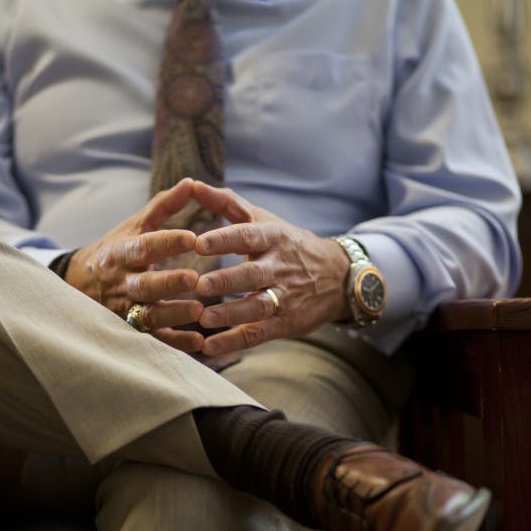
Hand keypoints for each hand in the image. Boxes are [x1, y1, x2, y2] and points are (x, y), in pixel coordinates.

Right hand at [65, 178, 205, 351]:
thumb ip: (163, 207)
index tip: (192, 238)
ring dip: (173, 314)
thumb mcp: (134, 225)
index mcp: (122, 252)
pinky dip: (175, 343)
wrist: (78, 284)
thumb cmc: (117, 250)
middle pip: (145, 285)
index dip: (167, 243)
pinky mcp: (131, 330)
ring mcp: (125, 309)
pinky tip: (198, 342)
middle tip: (195, 279)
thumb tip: (191, 182)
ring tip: (199, 311)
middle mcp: (122, 282)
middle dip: (169, 282)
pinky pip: (153, 340)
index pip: (144, 247)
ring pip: (148, 316)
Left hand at [190, 181, 352, 355]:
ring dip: (230, 314)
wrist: (338, 277)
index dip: (224, 240)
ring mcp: (284, 297)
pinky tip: (209, 346)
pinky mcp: (284, 323)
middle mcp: (279, 267)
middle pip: (252, 274)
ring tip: (204, 318)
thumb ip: (226, 203)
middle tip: (199, 284)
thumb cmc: (288, 244)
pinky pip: (258, 334)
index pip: (248, 236)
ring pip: (257, 306)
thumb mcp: (264, 219)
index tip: (199, 242)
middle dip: (226, 281)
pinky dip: (234, 341)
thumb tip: (192, 184)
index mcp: (273, 238)